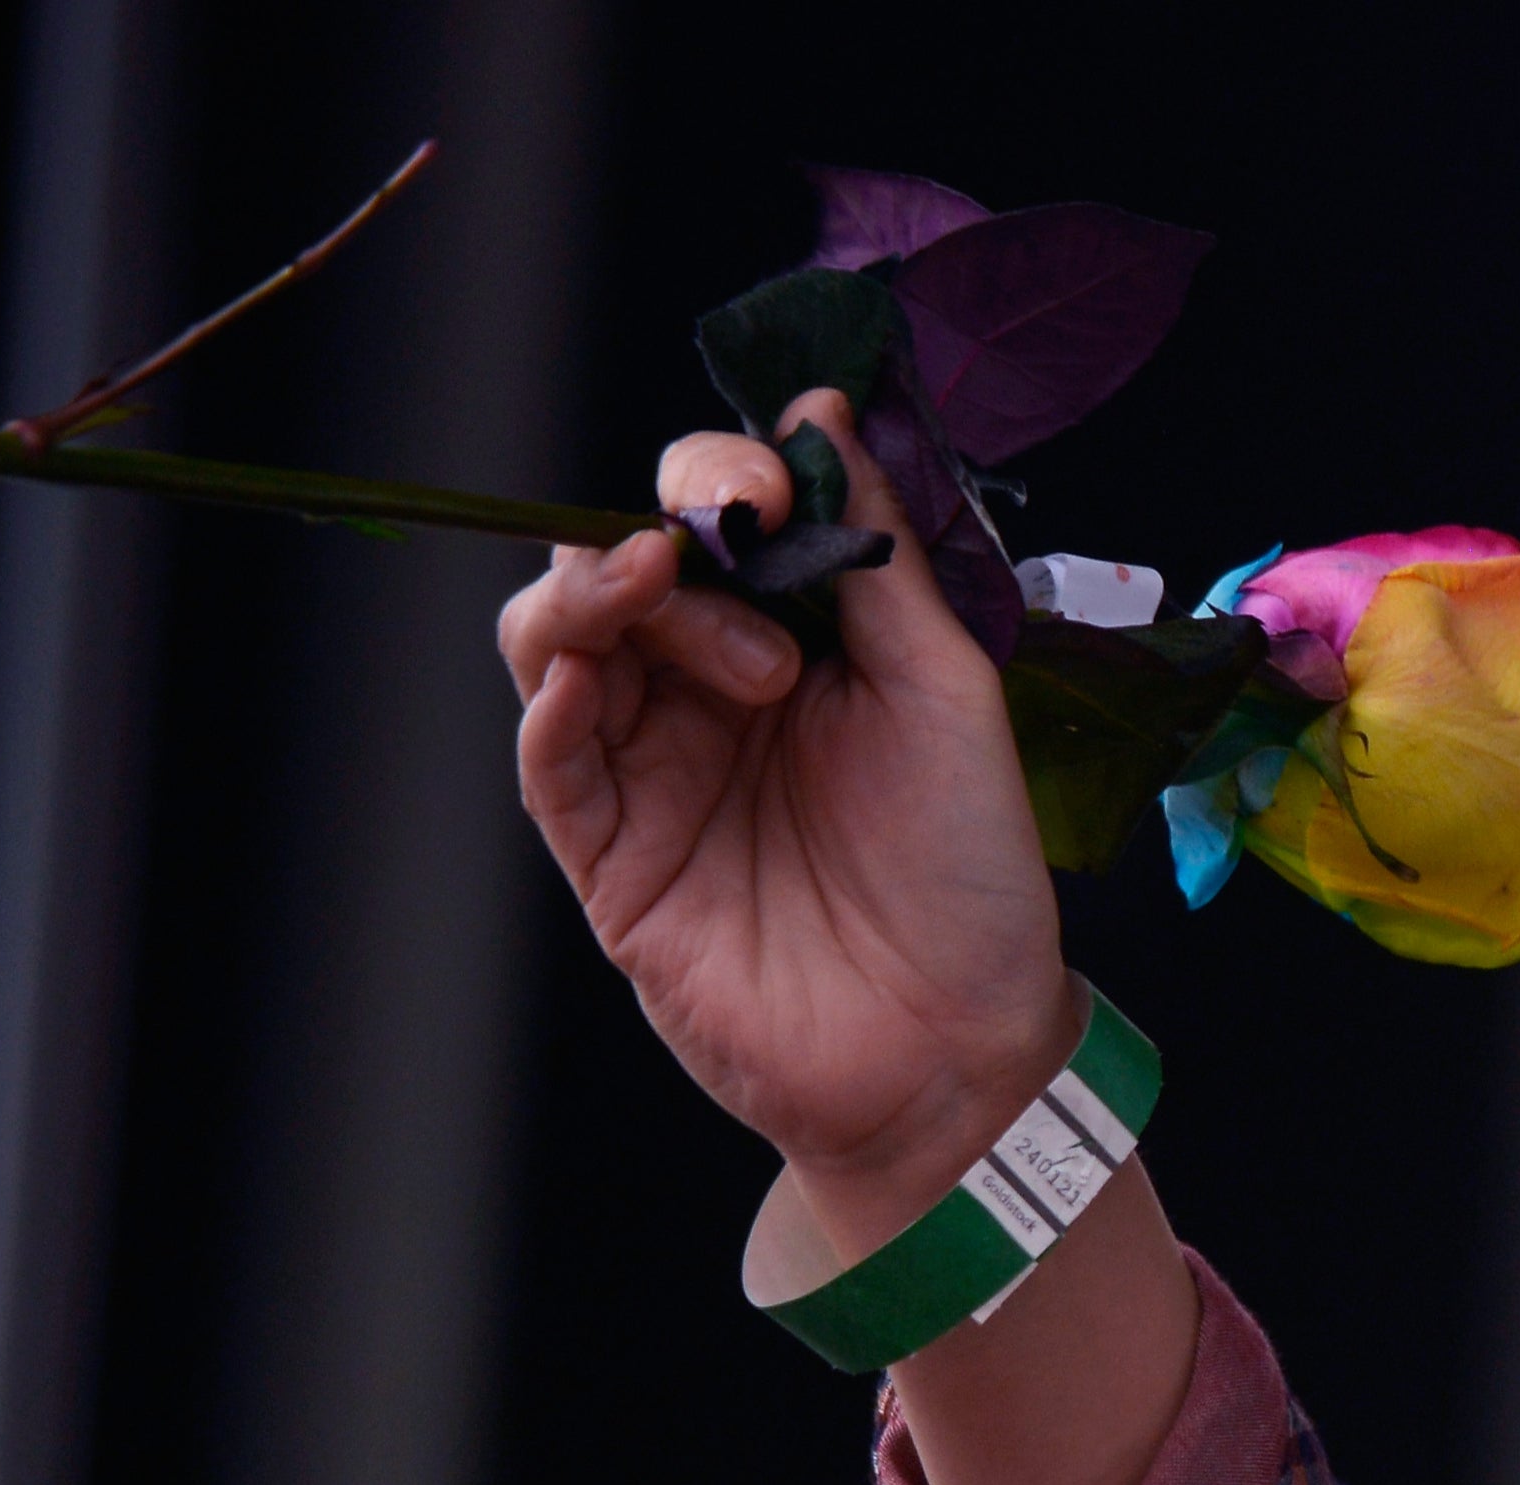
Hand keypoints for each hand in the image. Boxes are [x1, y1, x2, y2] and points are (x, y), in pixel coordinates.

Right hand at [498, 400, 1074, 1238]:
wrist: (963, 1048)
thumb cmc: (970, 877)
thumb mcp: (947, 690)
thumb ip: (880, 552)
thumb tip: (823, 401)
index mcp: (792, 645)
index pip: (709, 517)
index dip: (721, 475)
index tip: (769, 483)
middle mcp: (705, 696)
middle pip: (617, 562)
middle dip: (664, 536)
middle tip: (742, 584)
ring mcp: (651, 772)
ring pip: (555, 641)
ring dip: (594, 593)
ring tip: (664, 589)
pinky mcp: (612, 858)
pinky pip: (549, 760)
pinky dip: (553, 699)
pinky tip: (588, 669)